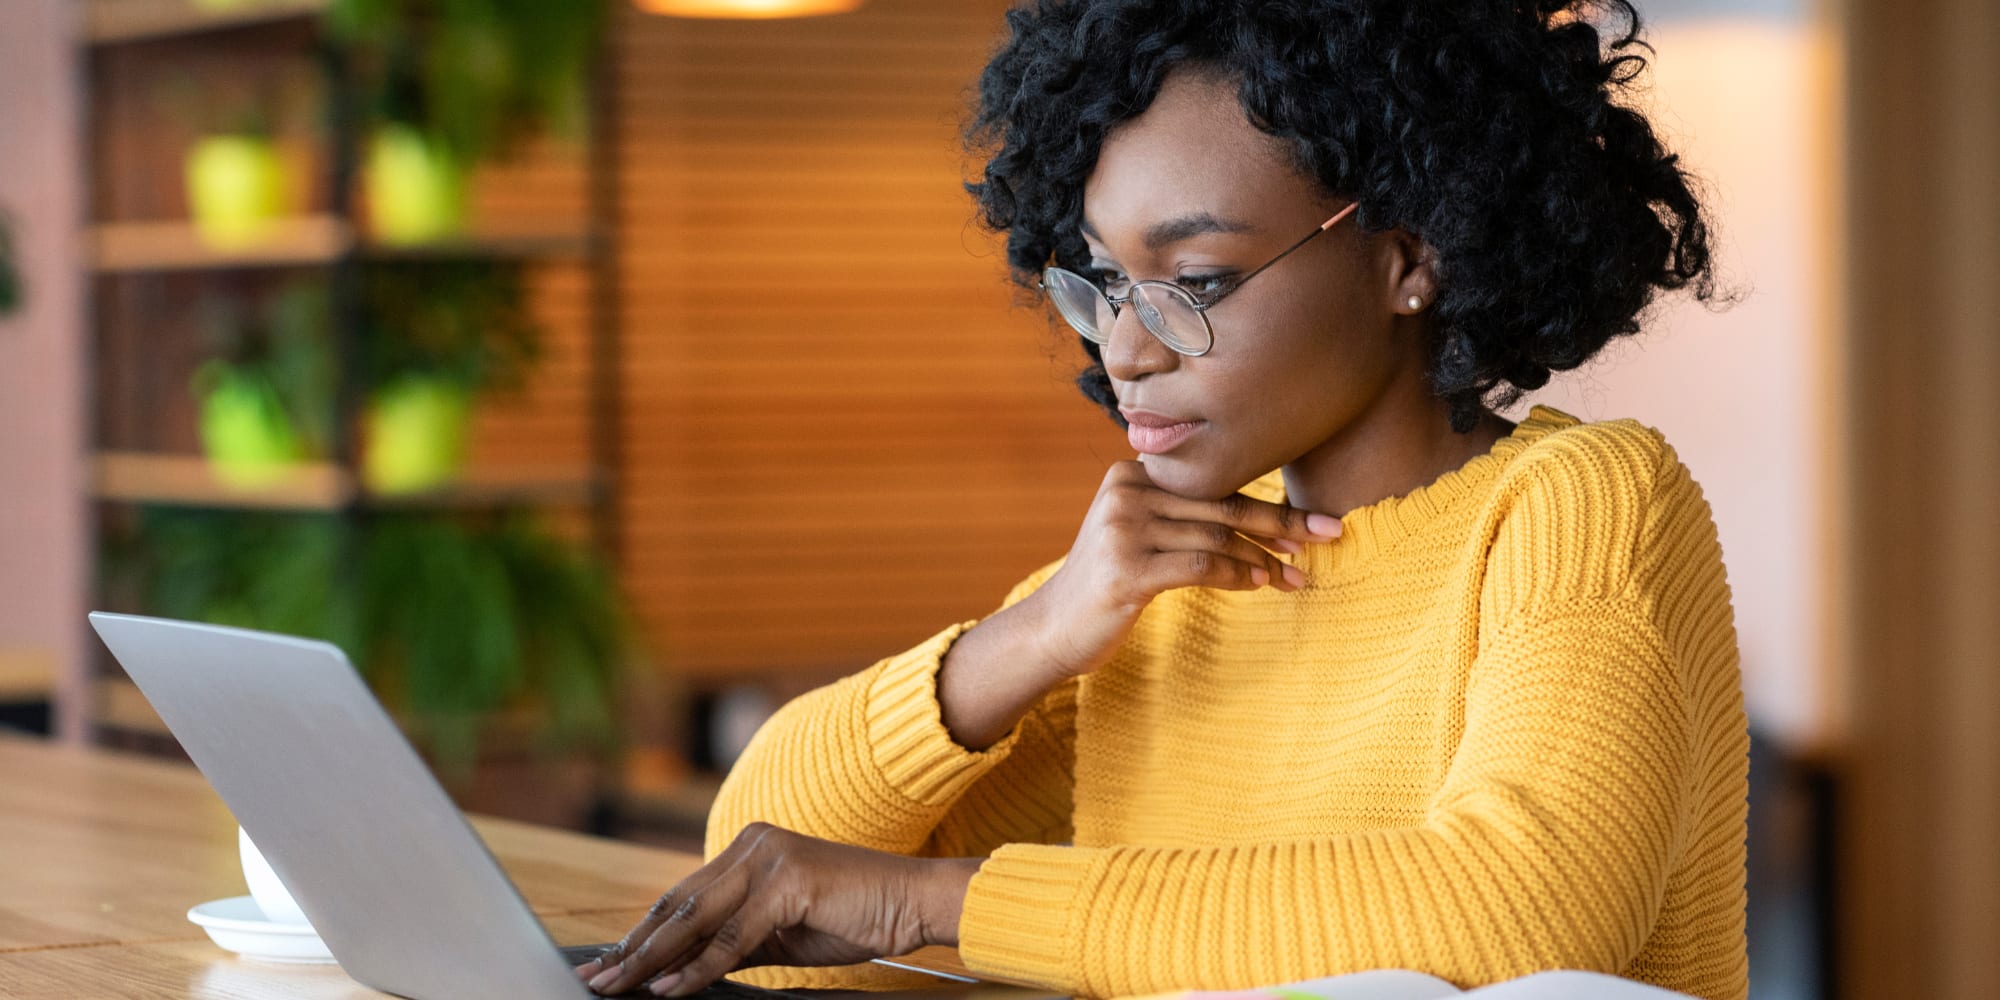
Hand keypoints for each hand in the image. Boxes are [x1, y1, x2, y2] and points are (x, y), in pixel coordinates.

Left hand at [573, 823, 979, 996]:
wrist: (913, 901)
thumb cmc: (853, 915)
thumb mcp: (781, 932)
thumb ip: (734, 942)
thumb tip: (683, 970)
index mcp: (748, 846)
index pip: (682, 894)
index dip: (643, 932)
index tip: (611, 962)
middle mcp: (752, 842)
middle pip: (678, 903)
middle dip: (634, 946)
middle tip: (598, 977)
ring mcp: (769, 857)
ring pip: (696, 916)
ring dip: (653, 958)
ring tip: (621, 985)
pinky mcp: (787, 880)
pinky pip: (732, 935)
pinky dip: (699, 966)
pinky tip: (673, 987)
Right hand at [1026, 460, 1340, 677]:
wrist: (1053, 627)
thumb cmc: (1110, 582)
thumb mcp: (1141, 534)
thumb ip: (1185, 514)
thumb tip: (1267, 517)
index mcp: (1132, 472)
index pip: (1215, 484)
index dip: (1268, 503)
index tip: (1315, 522)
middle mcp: (1126, 491)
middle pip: (1221, 504)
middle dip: (1281, 522)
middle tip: (1330, 534)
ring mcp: (1123, 529)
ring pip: (1216, 536)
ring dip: (1264, 559)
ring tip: (1296, 577)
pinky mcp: (1126, 568)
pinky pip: (1200, 565)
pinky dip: (1237, 574)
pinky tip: (1259, 584)